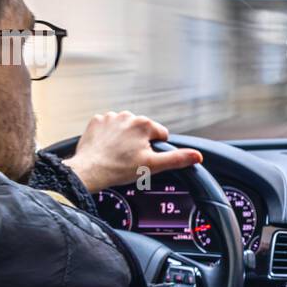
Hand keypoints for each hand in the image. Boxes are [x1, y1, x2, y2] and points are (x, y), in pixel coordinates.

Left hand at [64, 111, 202, 192]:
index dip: (156, 149)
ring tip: (117, 154)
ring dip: (124, 138)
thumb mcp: (153, 166)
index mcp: (144, 124)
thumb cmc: (119, 169)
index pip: (161, 134)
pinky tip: (107, 148)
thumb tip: (197, 156)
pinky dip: (109, 136)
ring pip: (126, 128)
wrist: (89, 170)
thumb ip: (177, 159)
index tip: (144, 158)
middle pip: (142, 131)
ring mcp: (110, 117)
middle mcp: (128, 116)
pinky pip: (108, 127)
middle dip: (139, 143)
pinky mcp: (96, 121)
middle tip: (130, 159)